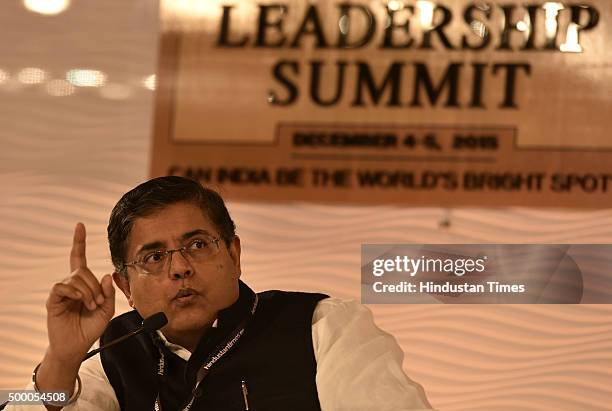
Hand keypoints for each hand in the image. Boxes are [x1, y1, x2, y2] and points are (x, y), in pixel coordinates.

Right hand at [45, 222, 114, 363]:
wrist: (76, 347)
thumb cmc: (90, 328)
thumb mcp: (106, 310)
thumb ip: (109, 293)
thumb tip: (106, 275)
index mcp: (84, 284)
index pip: (79, 258)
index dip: (79, 242)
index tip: (79, 226)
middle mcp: (71, 284)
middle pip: (82, 269)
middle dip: (94, 285)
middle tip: (97, 302)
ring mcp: (61, 292)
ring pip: (75, 277)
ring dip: (88, 291)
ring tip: (90, 306)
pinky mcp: (53, 300)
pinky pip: (63, 287)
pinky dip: (75, 293)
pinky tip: (80, 302)